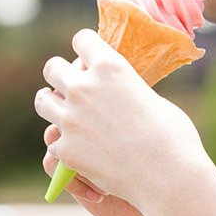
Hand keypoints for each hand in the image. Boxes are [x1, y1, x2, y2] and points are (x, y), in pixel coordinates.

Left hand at [35, 28, 206, 215]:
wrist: (166, 176)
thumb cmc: (173, 136)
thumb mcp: (152, 98)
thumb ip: (127, 90)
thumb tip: (120, 93)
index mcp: (110, 67)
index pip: (82, 40)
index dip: (86, 47)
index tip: (89, 56)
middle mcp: (83, 88)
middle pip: (53, 67)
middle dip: (61, 73)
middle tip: (72, 85)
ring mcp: (70, 119)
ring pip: (43, 100)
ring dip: (54, 104)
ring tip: (65, 112)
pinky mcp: (66, 149)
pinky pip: (54, 140)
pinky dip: (66, 144)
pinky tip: (82, 150)